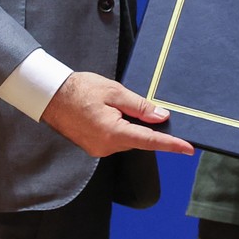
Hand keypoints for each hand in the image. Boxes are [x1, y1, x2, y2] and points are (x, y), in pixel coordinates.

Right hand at [41, 71, 194, 157]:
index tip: (188, 149)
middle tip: (151, 108)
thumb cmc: (80, 89)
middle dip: (148, 127)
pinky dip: (122, 128)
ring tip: (119, 105)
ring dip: (132, 125)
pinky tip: (114, 113)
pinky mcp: (93, 146)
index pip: (149, 141)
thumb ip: (139, 106)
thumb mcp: (114, 92)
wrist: (50, 95)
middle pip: (139, 139)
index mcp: (113, 133)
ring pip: (127, 139)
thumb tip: (161, 117)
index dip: (171, 144)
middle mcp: (106, 147)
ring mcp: (98, 149)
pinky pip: (116, 139)